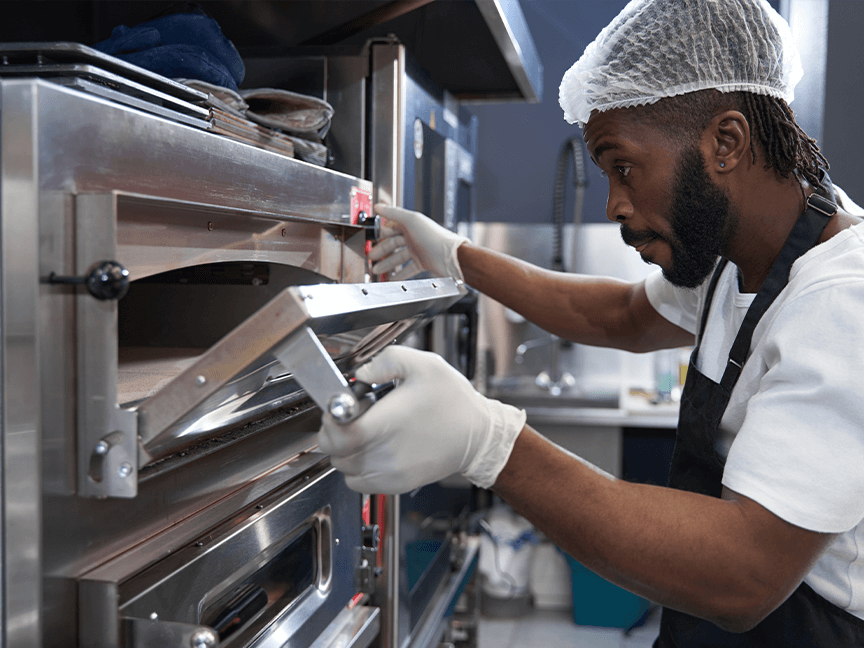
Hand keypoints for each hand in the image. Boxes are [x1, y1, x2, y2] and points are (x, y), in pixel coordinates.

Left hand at [317, 346, 525, 493]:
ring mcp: (390, 473)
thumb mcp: (424, 365)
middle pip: (334, 451)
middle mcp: (385, 454)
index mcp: (387, 425)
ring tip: (370, 429)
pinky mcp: (395, 485)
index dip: (330, 419)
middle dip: (337, 429)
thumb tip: (360, 373)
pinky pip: (356, 481)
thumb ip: (385, 360)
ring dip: (346, 448)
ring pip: (343, 466)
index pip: (337, 435)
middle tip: (357, 413)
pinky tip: (374, 447)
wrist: (479, 436)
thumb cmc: (454, 402)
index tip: (341, 406)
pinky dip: (356, 466)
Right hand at [368, 204, 467, 280]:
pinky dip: (399, 274)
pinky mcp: (423, 263)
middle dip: (381, 251)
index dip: (380, 233)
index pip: (391, 227)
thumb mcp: (411, 221)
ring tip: (377, 270)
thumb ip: (393, 213)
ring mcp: (418, 250)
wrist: (451, 258)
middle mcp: (414, 237)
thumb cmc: (435, 238)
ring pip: (398, 258)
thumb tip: (379, 206)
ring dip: (387, 264)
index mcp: (411, 224)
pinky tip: (391, 279)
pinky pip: (408, 269)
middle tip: (371, 257)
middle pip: (393, 244)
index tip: (370, 237)